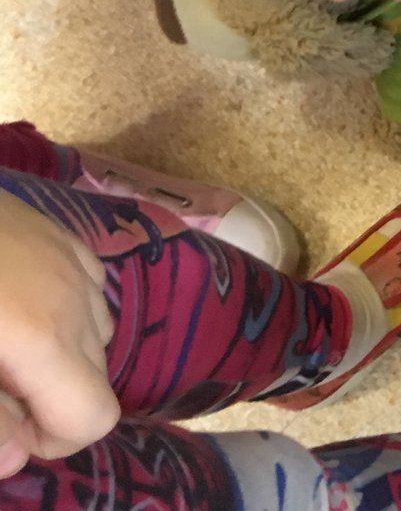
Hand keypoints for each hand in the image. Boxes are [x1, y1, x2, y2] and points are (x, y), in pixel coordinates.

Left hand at [0, 193, 116, 475]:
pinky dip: (59, 315)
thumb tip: (17, 458)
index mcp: (45, 340)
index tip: (3, 427)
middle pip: (94, 381)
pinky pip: (86, 293)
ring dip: (54, 358)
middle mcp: (77, 302)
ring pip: (93, 338)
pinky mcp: (65, 238)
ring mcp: (76, 263)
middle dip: (46, 400)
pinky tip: (8, 304)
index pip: (95, 418)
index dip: (50, 440)